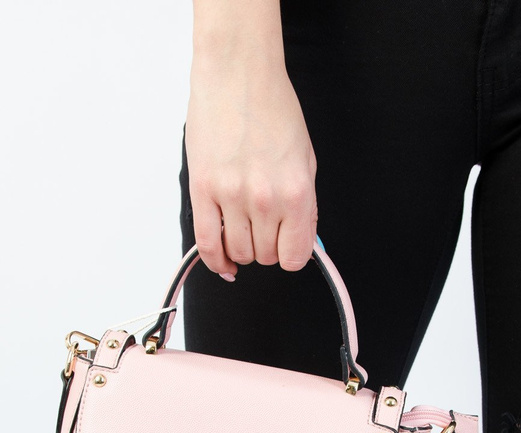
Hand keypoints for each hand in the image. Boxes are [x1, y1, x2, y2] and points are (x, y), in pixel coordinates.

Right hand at [185, 54, 317, 279]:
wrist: (237, 72)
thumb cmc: (273, 108)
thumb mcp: (305, 159)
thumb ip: (304, 205)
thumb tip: (301, 241)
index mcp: (296, 192)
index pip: (295, 256)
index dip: (290, 255)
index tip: (285, 246)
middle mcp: (266, 199)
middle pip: (265, 256)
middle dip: (266, 248)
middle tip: (263, 228)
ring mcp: (232, 196)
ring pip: (238, 252)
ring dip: (241, 249)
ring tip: (242, 228)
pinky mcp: (203, 189)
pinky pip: (207, 244)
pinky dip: (215, 260)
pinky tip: (223, 261)